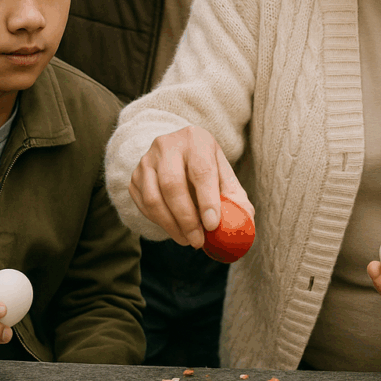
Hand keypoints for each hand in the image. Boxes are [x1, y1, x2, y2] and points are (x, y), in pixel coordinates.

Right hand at [126, 125, 252, 248]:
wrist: (176, 152)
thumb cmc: (205, 166)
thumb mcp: (223, 173)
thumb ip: (234, 197)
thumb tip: (246, 225)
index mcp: (196, 139)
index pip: (201, 170)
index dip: (206, 199)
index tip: (212, 225)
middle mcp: (167, 145)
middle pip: (172, 184)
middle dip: (187, 218)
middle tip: (198, 241)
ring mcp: (147, 160)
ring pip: (154, 198)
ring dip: (171, 225)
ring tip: (188, 240)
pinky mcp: (134, 176)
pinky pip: (143, 205)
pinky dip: (159, 222)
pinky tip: (174, 228)